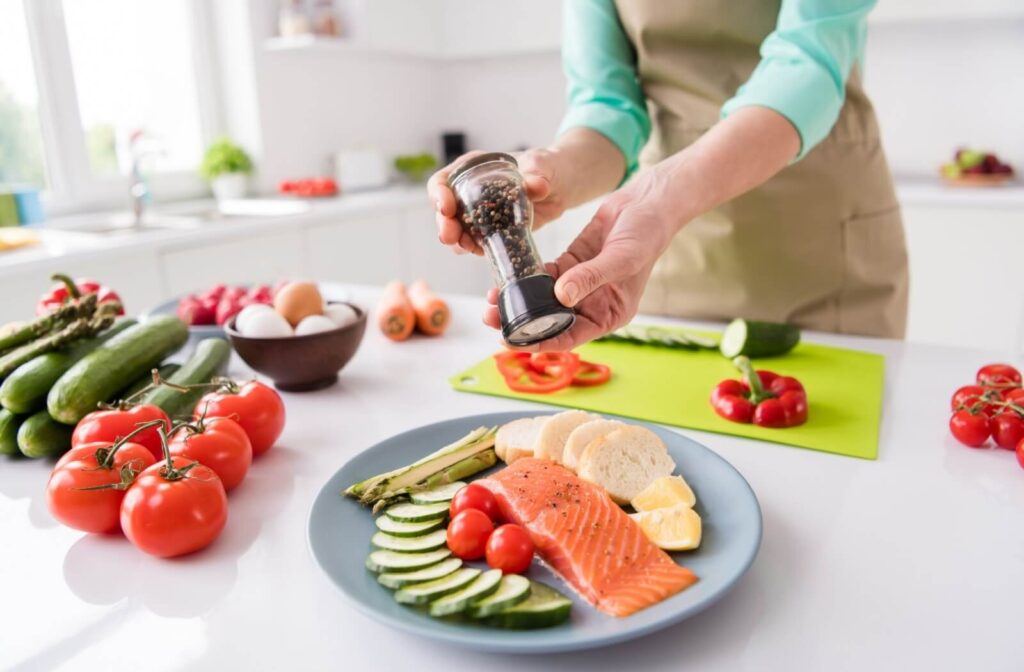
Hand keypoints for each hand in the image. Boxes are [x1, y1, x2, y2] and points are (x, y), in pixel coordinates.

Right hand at [427, 149, 565, 255]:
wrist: (561, 186)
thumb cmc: (546, 167)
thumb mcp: (542, 166)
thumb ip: (538, 174)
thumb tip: (537, 185)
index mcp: (473, 168)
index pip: (443, 180)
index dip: (439, 194)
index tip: (446, 207)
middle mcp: (470, 192)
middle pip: (445, 210)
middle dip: (444, 224)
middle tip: (450, 236)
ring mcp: (480, 214)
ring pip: (458, 230)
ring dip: (457, 241)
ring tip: (465, 247)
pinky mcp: (492, 231)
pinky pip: (477, 242)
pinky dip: (476, 249)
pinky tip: (481, 252)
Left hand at [483, 168, 685, 350]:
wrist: (648, 202)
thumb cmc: (647, 234)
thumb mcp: (621, 258)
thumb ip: (590, 277)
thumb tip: (560, 296)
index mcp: (609, 314)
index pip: (570, 336)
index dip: (540, 340)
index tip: (512, 341)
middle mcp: (593, 304)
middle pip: (551, 320)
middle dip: (521, 321)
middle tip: (492, 317)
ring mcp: (580, 284)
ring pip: (543, 299)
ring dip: (519, 300)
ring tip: (492, 298)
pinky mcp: (571, 263)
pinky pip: (544, 275)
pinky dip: (526, 277)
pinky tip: (507, 277)